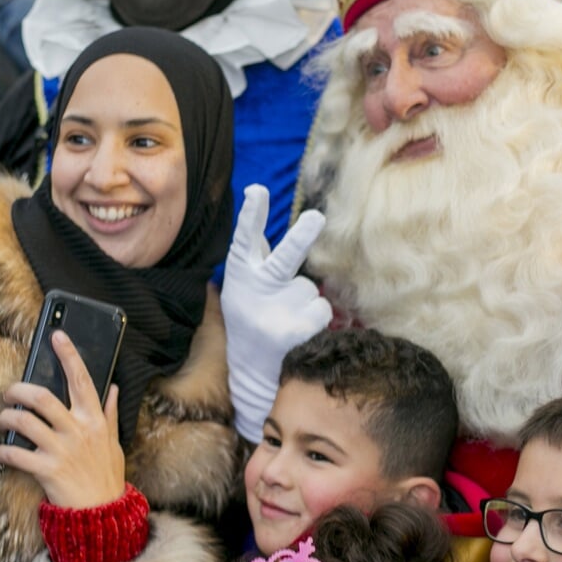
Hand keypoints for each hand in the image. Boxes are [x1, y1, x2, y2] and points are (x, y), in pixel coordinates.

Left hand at [0, 331, 124, 508]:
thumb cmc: (107, 477)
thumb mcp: (113, 443)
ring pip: (25, 422)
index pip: (82, 380)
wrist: (102, 515)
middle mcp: (78, 430)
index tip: (57, 335)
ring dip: (7, 418)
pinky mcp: (47, 470)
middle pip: (42, 397)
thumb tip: (112, 387)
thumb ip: (110, 414)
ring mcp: (62, 450)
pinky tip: (2, 452)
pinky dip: (4, 451)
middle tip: (9, 392)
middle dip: (19, 390)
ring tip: (3, 420)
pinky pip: (17, 454)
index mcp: (95, 420)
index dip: (69, 355)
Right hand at [221, 186, 331, 442]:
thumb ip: (253, 244)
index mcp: (240, 273)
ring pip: (310, 289)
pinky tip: (297, 332)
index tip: (257, 191)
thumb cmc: (249, 314)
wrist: (250, 370)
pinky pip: (321, 309)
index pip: (245, 239)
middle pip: (284, 259)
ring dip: (304, 300)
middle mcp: (256, 290)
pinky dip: (315, 318)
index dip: (251, 216)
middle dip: (301, 238)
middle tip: (317, 217)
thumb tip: (255, 194)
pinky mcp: (292, 334)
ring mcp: (273, 313)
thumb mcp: (242, 280)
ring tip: (285, 318)